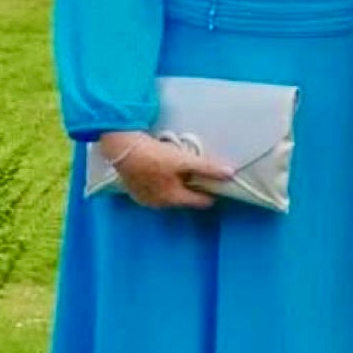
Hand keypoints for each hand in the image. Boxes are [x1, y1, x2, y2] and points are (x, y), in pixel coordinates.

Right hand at [98, 132, 232, 209]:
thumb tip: (230, 173)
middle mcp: (159, 204)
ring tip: (177, 171)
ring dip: (174, 186)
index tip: (216, 187)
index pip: (199, 202)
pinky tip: (159, 172)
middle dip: (191, 188)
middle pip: (183, 198)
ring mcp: (145, 199)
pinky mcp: (134, 190)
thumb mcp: (183, 160)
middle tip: (196, 174)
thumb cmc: (154, 156)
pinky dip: (160, 184)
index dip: (210, 193)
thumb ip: (207, 168)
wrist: (122, 148)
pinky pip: (153, 190)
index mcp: (173, 198)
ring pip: (168, 195)